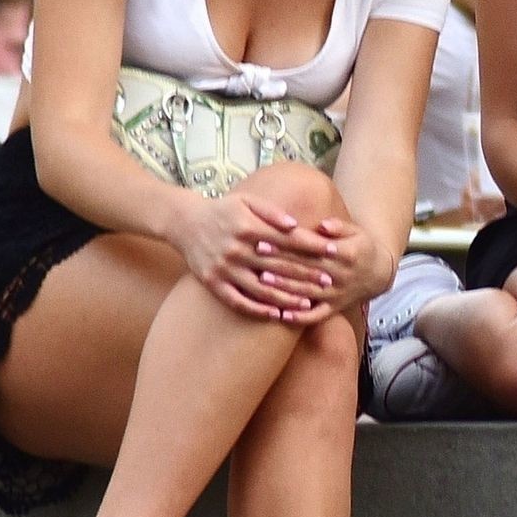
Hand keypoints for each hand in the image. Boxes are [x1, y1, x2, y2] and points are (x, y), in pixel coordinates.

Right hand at [167, 192, 344, 320]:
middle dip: (306, 275)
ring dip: (286, 298)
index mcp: (248, 227)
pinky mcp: (213, 283)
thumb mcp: (246, 201)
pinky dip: (257, 309)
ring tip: (307, 305)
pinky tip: (276, 315)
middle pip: (278, 266)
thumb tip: (296, 226)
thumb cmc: (222, 210)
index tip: (333, 252)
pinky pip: (238, 301)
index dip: (312, 247)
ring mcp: (224, 268)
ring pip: (261, 289)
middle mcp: (236, 249)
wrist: (183, 222)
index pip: (287, 240)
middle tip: (329, 282)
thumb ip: (271, 212)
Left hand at [259, 216, 393, 322]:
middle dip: (279, 262)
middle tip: (254, 255)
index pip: (312, 248)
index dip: (288, 244)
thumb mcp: (356, 232)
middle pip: (305, 269)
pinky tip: (280, 315)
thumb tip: (323, 224)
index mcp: (346, 254)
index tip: (266, 238)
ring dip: (283, 287)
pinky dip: (299, 318)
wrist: (378, 274)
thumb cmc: (360, 247)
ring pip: (306, 292)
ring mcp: (337, 294)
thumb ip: (339, 227)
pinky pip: (316, 316)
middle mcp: (341, 275)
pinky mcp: (334, 308)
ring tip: (261, 280)